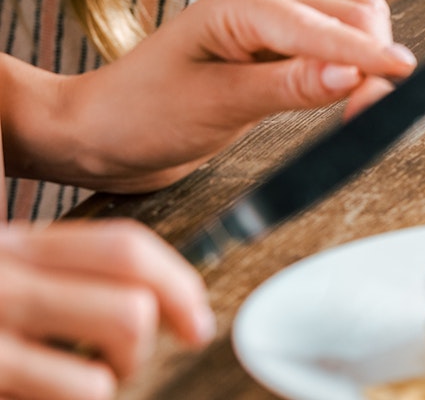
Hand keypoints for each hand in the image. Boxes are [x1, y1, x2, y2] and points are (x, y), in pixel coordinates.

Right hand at [0, 220, 212, 399]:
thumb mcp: (3, 279)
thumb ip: (58, 276)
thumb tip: (154, 299)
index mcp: (18, 247)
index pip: (124, 249)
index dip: (178, 286)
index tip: (196, 321)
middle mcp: (7, 277)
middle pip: (134, 303)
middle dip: (144, 343)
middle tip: (122, 363)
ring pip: (116, 345)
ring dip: (114, 376)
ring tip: (75, 383)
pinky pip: (82, 390)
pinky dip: (79, 398)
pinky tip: (37, 397)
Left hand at [47, 0, 416, 192]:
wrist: (101, 134)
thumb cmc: (138, 116)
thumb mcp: (212, 106)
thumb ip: (286, 87)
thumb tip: (351, 76)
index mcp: (239, 4)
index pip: (322, 26)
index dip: (366, 54)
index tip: (405, 75)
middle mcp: (262, 4)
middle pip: (352, 17)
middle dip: (373, 60)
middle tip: (369, 116)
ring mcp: (274, 27)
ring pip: (352, 30)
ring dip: (368, 64)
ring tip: (360, 113)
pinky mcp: (281, 53)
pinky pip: (337, 51)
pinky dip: (354, 72)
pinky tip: (347, 101)